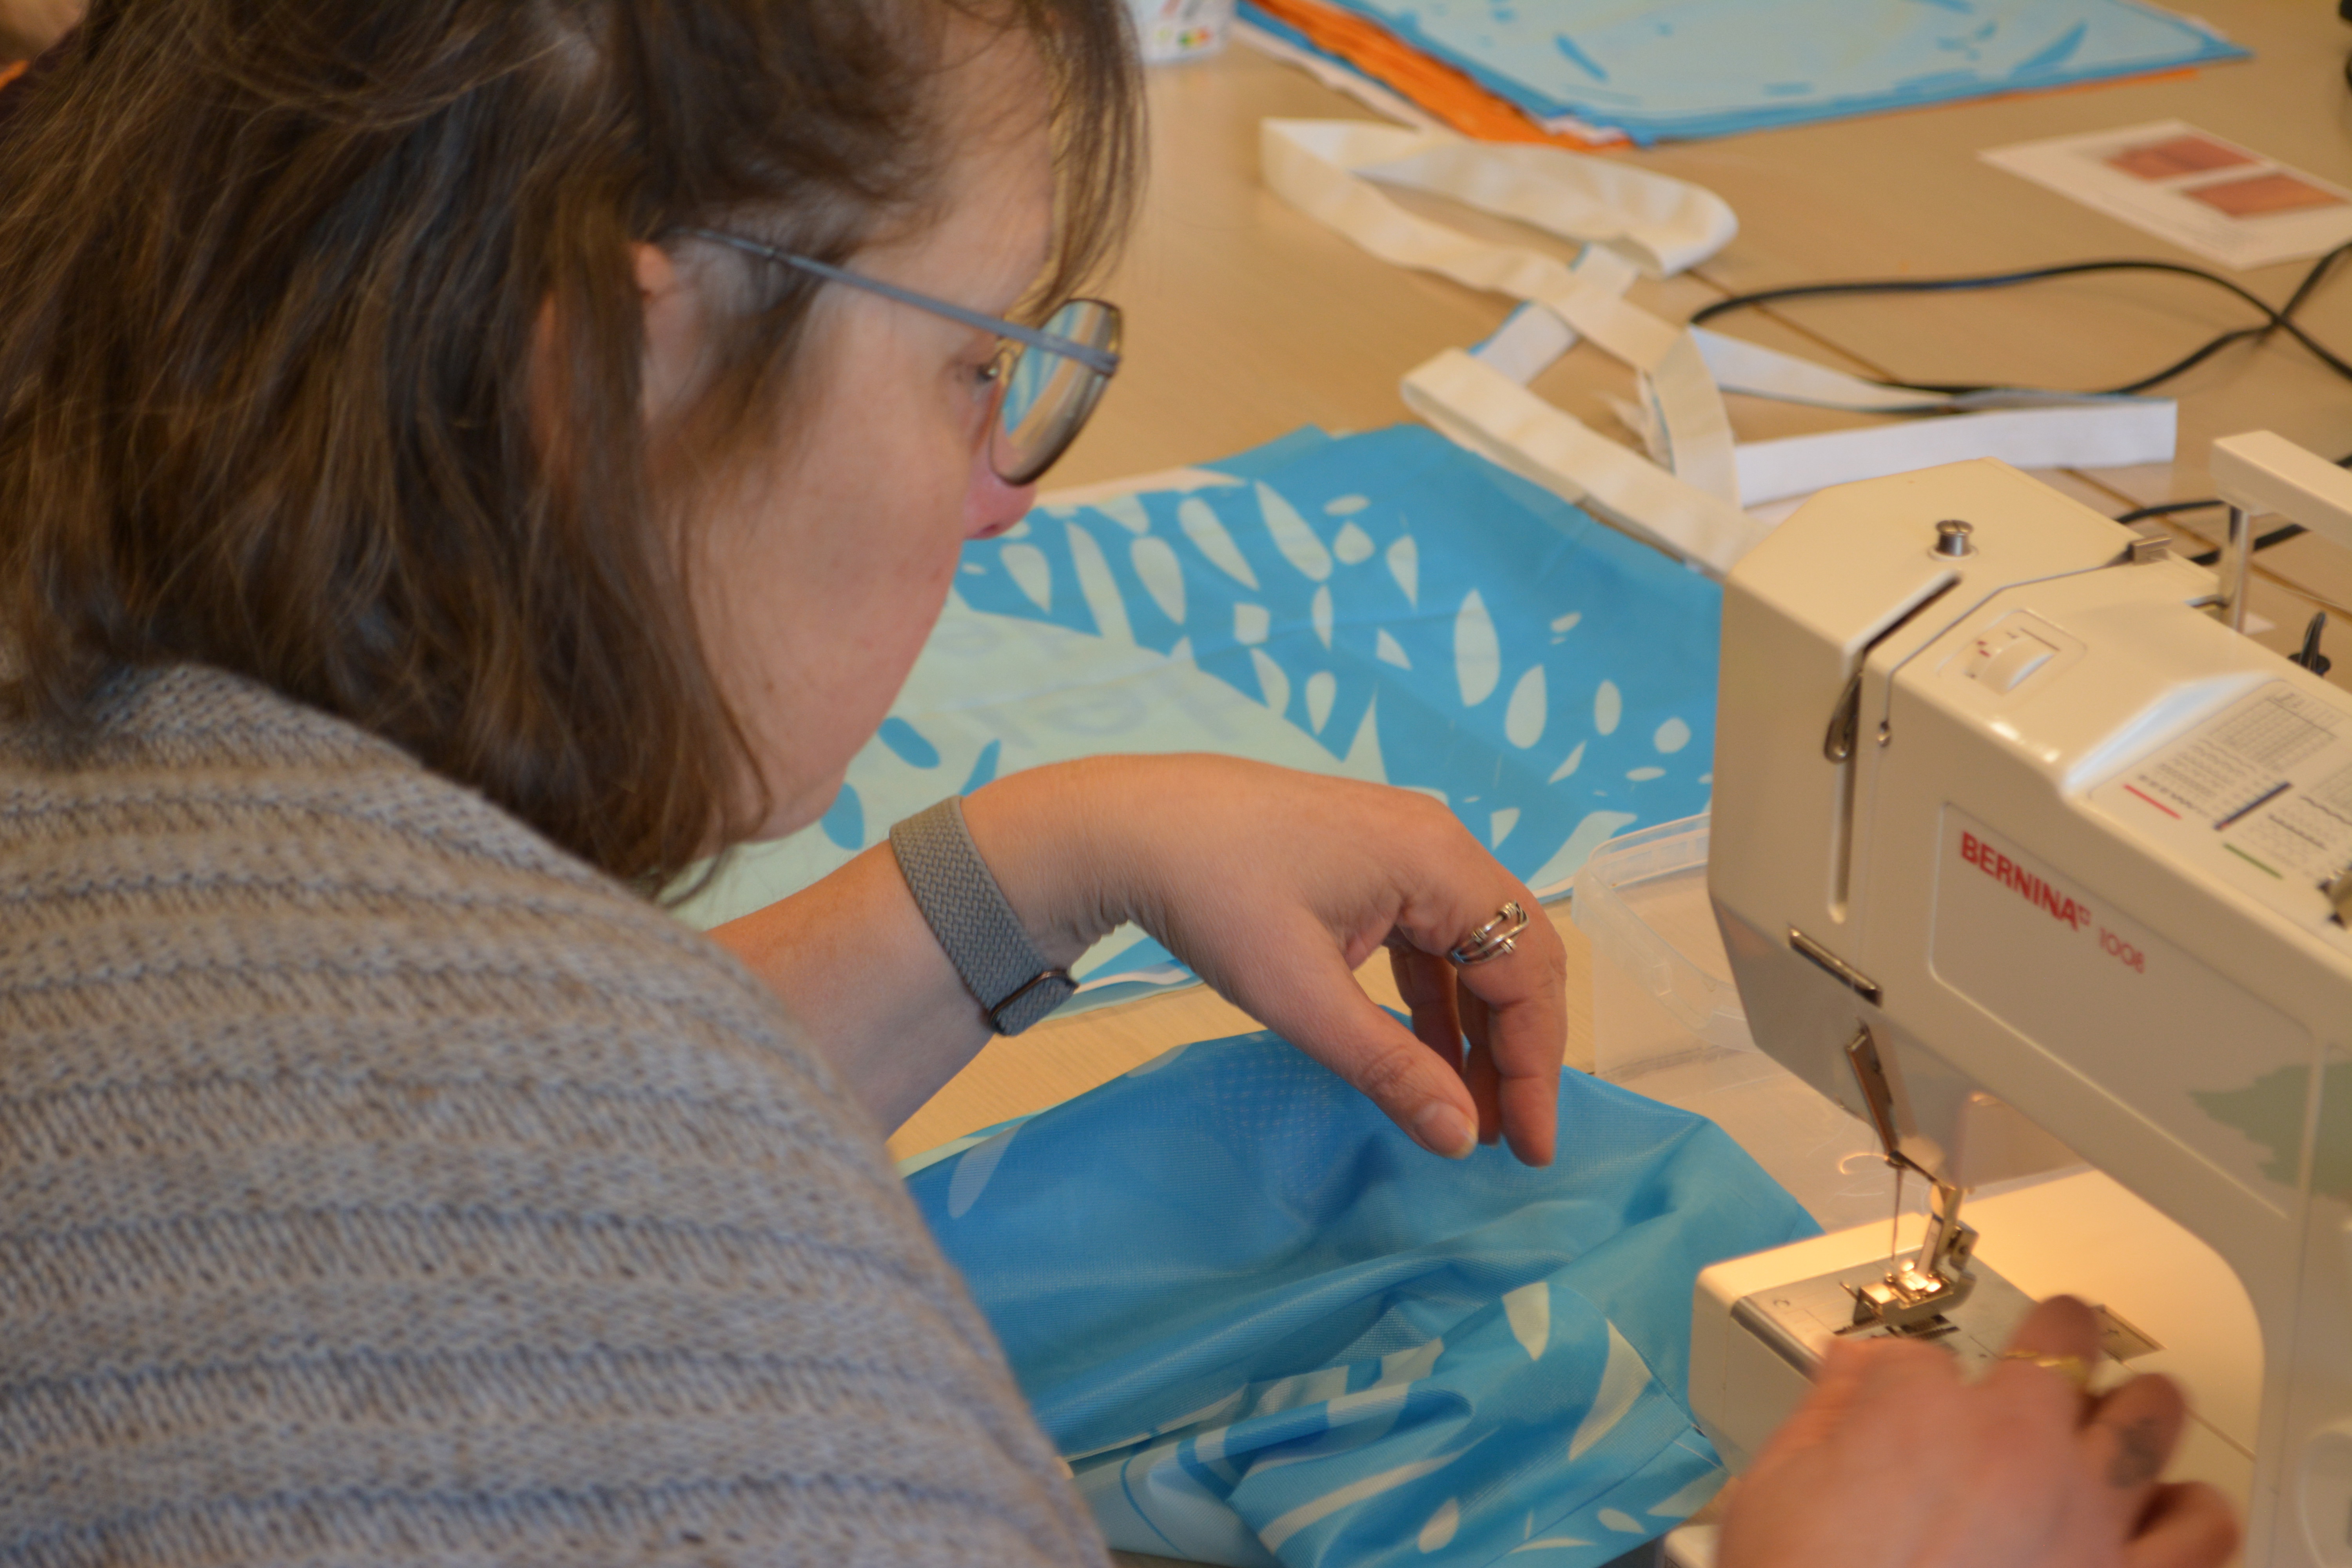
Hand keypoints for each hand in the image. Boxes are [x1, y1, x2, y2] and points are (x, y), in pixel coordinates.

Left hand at [979, 755, 1566, 1164]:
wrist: (1130, 826)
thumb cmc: (1213, 895)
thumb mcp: (1301, 996)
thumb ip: (1388, 1067)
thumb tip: (1459, 1137)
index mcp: (1438, 861)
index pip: (1526, 972)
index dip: (1536, 1066)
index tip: (1528, 1145)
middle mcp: (1437, 844)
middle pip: (1514, 956)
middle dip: (1516, 1051)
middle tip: (1507, 1139)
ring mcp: (1403, 849)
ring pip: (1472, 951)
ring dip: (1475, 1031)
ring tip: (1468, 1113)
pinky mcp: (1368, 865)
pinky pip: (1426, 938)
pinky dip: (1434, 1000)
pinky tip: (1426, 1056)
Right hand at [1718, 1295, 2238, 1567]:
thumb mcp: (1772, 1489)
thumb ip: (1821, 1414)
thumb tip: (1844, 1367)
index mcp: (1919, 1410)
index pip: (1921, 1354)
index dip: (1906, 1372)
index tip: (1902, 1390)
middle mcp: (2015, 1445)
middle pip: (2066, 1344)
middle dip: (2061, 1335)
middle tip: (2059, 1340)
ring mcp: (2084, 1515)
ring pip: (2153, 1420)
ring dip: (2141, 1412)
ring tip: (2136, 1413)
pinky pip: (2203, 1532)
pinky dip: (2192, 1516)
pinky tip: (2169, 1517)